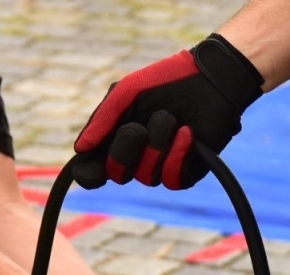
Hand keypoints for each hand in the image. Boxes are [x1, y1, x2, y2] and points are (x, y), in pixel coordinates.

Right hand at [69, 34, 263, 190]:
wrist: (210, 80)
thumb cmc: (166, 81)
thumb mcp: (126, 92)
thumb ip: (103, 119)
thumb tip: (80, 149)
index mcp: (115, 139)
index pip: (92, 170)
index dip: (88, 174)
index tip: (90, 168)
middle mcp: (135, 158)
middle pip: (117, 175)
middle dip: (124, 150)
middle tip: (137, 126)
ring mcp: (160, 167)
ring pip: (147, 177)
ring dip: (157, 143)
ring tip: (169, 117)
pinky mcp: (186, 173)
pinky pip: (172, 179)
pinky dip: (177, 153)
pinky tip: (186, 132)